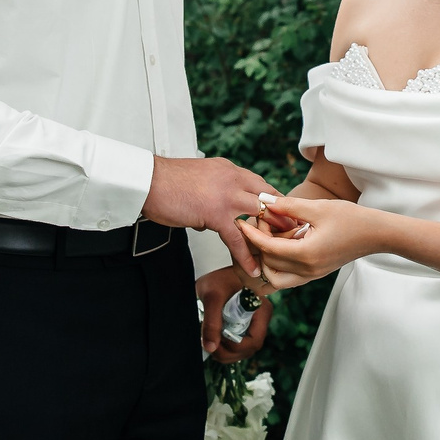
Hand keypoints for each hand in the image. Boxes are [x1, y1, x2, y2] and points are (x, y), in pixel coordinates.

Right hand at [145, 154, 271, 274]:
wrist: (147, 181)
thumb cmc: (165, 183)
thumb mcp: (197, 181)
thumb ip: (209, 195)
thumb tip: (208, 218)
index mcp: (228, 170)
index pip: (260, 184)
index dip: (272, 201)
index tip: (280, 215)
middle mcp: (232, 179)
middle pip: (268, 197)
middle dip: (281, 216)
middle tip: (292, 233)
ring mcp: (226, 196)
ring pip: (260, 215)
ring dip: (272, 234)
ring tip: (281, 252)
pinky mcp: (216, 213)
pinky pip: (237, 238)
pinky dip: (246, 255)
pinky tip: (252, 268)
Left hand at [198, 266, 273, 362]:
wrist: (217, 272)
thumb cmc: (219, 279)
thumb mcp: (212, 298)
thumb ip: (211, 322)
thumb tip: (210, 347)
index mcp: (261, 311)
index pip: (253, 341)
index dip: (234, 346)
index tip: (216, 338)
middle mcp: (261, 320)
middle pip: (249, 349)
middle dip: (228, 352)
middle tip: (209, 344)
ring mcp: (253, 325)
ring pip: (243, 351)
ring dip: (225, 353)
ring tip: (209, 341)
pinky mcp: (245, 327)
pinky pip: (238, 346)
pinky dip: (225, 348)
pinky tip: (213, 339)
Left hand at [240, 192, 381, 288]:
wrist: (377, 235)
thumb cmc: (351, 219)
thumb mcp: (318, 208)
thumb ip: (289, 206)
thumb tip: (264, 201)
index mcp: (306, 255)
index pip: (268, 248)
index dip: (251, 234)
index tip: (242, 222)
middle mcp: (307, 270)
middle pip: (268, 264)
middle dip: (259, 244)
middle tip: (263, 222)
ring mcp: (312, 275)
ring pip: (275, 277)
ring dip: (267, 259)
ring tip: (273, 236)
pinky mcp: (315, 274)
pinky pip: (288, 277)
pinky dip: (279, 264)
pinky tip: (283, 243)